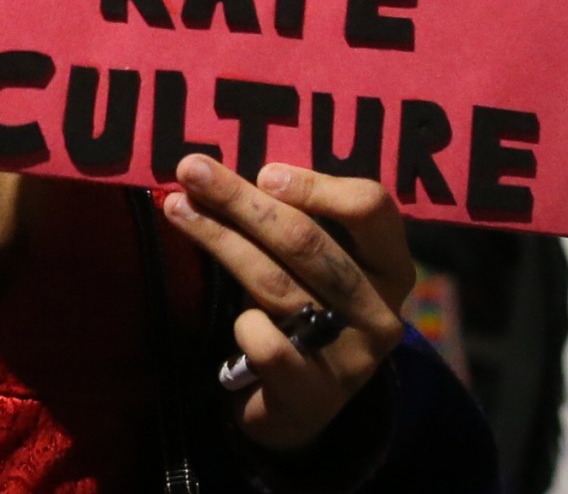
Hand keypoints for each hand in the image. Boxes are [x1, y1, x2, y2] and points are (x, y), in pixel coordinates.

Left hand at [163, 154, 417, 452]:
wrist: (302, 403)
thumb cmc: (305, 306)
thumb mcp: (315, 262)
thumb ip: (292, 216)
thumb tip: (224, 164)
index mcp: (391, 263)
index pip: (371, 208)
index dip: (316, 186)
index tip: (263, 172)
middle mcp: (379, 308)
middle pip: (306, 241)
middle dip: (241, 201)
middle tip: (192, 170)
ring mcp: (352, 355)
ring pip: (275, 283)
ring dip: (219, 239)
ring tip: (177, 208)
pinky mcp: (316, 394)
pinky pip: (269, 346)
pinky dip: (244, 325)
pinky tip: (230, 316)